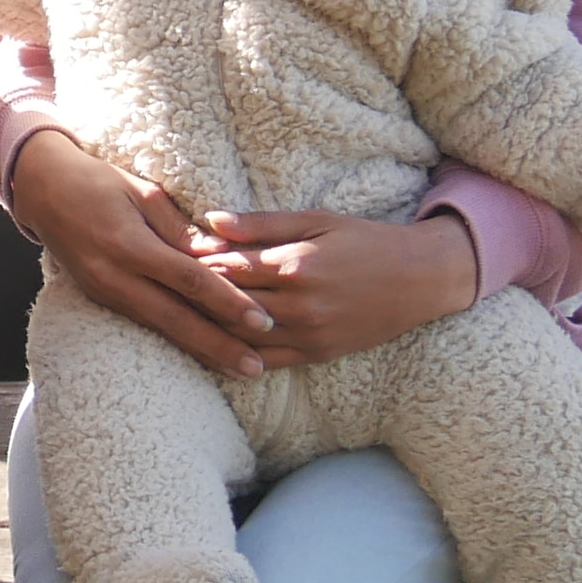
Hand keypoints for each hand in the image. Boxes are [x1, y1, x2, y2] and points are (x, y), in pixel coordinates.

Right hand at [3, 128, 278, 375]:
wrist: (41, 190)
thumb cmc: (96, 181)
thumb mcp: (142, 192)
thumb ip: (180, 227)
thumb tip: (223, 254)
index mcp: (129, 245)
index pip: (189, 280)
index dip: (228, 302)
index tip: (261, 321)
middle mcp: (116, 277)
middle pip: (177, 319)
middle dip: (220, 346)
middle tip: (257, 368)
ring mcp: (106, 292)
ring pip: (162, 329)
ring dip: (203, 351)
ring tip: (239, 368)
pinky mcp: (102, 299)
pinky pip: (147, 323)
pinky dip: (178, 340)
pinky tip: (203, 353)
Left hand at [194, 208, 483, 368]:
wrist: (419, 279)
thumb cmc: (366, 241)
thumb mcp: (316, 221)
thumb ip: (262, 224)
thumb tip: (211, 220)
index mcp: (295, 266)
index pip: (227, 268)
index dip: (195, 262)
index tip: (168, 255)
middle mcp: (298, 305)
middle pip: (228, 304)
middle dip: (194, 295)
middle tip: (163, 286)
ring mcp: (308, 335)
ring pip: (240, 338)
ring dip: (207, 328)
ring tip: (179, 316)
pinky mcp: (316, 355)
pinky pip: (266, 362)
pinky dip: (236, 357)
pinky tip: (212, 349)